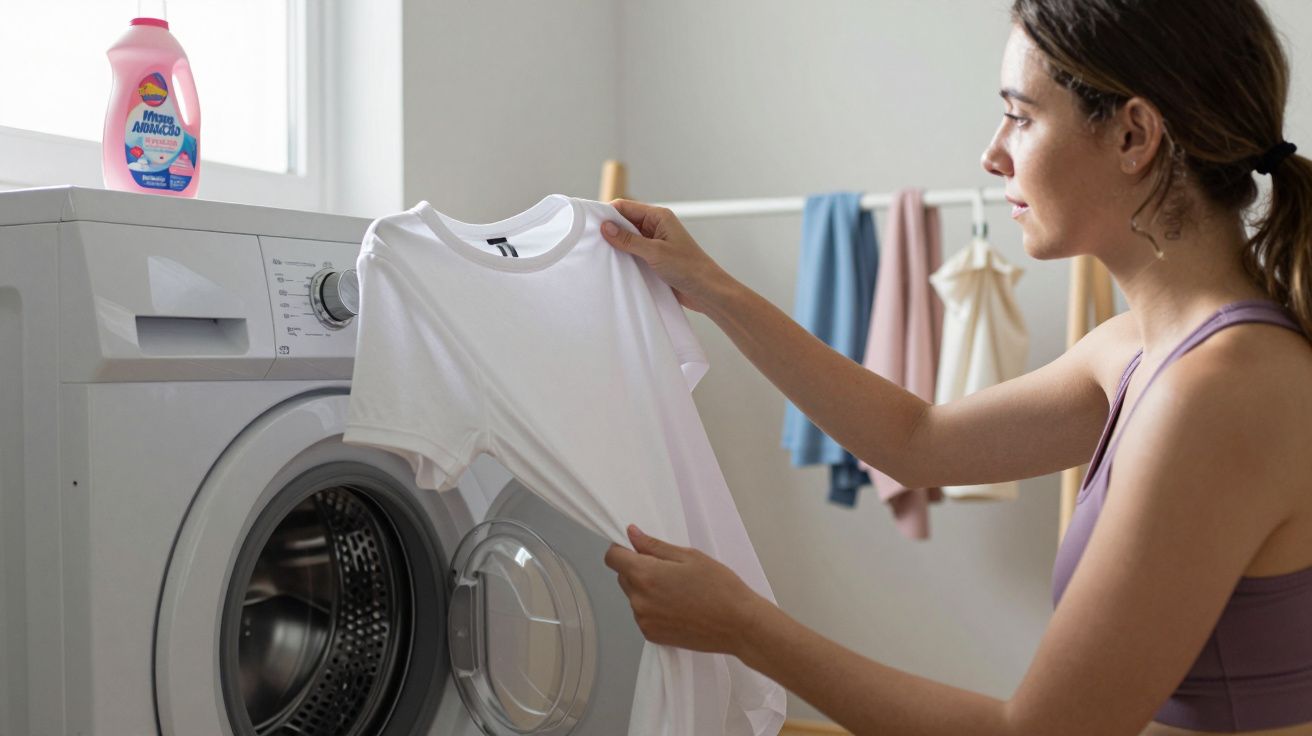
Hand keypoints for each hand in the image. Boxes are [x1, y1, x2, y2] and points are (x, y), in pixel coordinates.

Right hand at [600, 199, 732, 313]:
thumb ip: (629, 240)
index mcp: (659, 217)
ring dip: (616, 246)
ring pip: (627, 239)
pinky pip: (633, 253)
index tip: (590, 224)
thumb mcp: (655, 252)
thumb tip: (606, 227)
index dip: (607, 213)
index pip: (625, 207)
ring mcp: (654, 243)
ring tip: (600, 254)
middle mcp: (656, 227)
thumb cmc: (689, 268)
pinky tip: (613, 265)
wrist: (707, 291)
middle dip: (609, 230)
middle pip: (624, 222)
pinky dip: (623, 257)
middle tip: (591, 241)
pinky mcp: (653, 258)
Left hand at [603, 524, 769, 656]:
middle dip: (638, 568)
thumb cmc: (719, 588)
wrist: (738, 625)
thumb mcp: (689, 556)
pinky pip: (643, 614)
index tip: (639, 549)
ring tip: (678, 590)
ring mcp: (644, 621)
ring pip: (633, 596)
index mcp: (645, 576)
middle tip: (669, 569)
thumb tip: (631, 534)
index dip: (622, 549)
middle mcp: (638, 600)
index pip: (612, 558)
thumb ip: (654, 546)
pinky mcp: (652, 635)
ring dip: (646, 589)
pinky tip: (678, 606)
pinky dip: (653, 608)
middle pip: (623, 577)